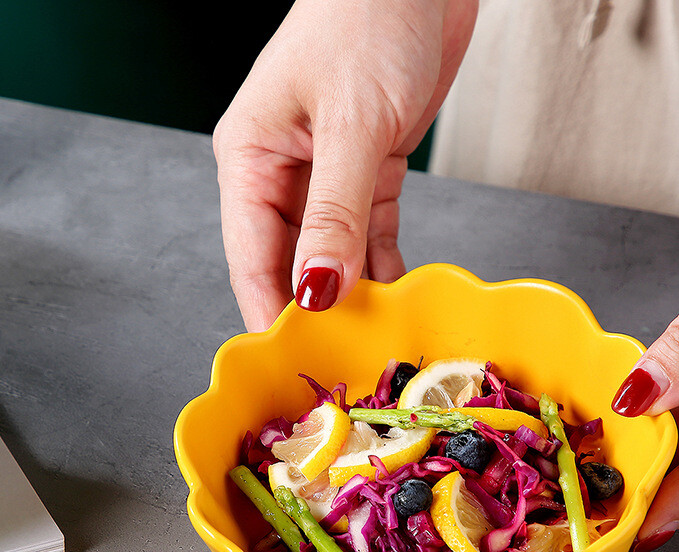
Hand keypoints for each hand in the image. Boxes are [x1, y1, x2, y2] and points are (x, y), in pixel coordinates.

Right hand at [213, 0, 477, 330]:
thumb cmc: (370, 17)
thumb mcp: (350, 122)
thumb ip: (335, 211)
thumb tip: (318, 287)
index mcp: (251, 157)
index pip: (251, 255)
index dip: (270, 310)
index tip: (291, 358)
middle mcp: (283, 172)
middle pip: (290, 261)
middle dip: (314, 309)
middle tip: (340, 357)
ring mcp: (326, 175)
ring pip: (332, 254)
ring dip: (353, 293)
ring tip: (372, 338)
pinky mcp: (369, 171)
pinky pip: (370, 233)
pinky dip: (383, 264)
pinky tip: (395, 296)